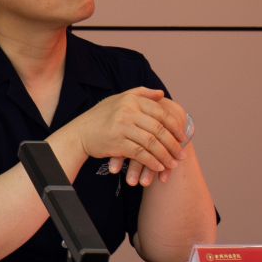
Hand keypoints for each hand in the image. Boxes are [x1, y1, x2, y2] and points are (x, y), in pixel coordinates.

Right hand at [65, 88, 188, 183]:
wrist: (79, 133)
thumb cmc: (100, 117)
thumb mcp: (118, 100)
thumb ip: (140, 94)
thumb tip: (162, 94)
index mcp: (131, 100)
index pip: (161, 113)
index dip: (175, 127)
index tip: (183, 138)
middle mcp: (127, 111)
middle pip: (159, 129)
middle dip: (173, 144)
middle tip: (181, 154)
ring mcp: (122, 127)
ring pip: (152, 143)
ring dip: (165, 156)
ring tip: (172, 164)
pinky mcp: (117, 142)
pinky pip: (140, 154)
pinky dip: (152, 162)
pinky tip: (158, 168)